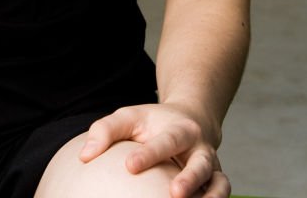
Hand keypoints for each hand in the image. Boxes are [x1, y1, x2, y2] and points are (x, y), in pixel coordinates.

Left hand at [79, 103, 229, 197]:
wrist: (192, 120)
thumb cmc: (152, 123)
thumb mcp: (129, 117)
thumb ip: (106, 131)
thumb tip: (84, 156)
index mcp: (179, 129)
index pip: (166, 140)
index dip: (149, 154)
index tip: (129, 166)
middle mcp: (200, 148)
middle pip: (200, 162)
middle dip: (190, 178)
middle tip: (174, 193)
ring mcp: (211, 167)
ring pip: (219, 182)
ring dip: (211, 197)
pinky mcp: (216, 182)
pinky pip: (222, 194)